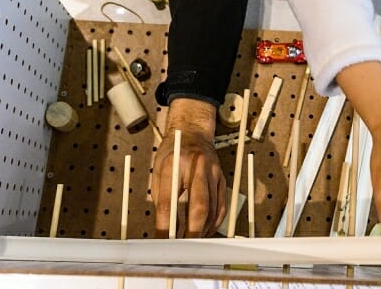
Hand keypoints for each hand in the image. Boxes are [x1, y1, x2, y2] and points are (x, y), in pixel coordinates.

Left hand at [151, 97, 225, 236]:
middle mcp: (197, 167)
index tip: (162, 241)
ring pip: (213, 209)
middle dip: (191, 231)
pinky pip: (222, 205)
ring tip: (193, 240)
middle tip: (183, 247)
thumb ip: (162, 198)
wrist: (192, 132)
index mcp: (174, 164)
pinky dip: (214, 221)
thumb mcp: (158, 171)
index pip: (169, 202)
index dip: (165, 226)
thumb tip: (165, 228)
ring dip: (203, 229)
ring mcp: (213, 172)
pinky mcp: (222, 178)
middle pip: (198, 206)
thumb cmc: (172, 153)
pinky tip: (206, 229)